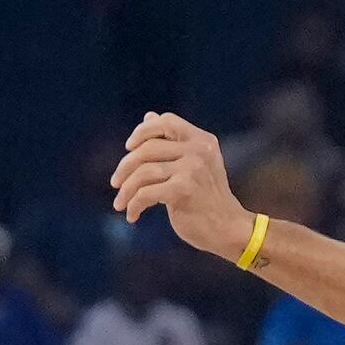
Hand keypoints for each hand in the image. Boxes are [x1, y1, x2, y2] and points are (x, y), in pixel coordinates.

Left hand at [108, 111, 248, 251]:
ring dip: (126, 189)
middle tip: (115, 183)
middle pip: (148, 148)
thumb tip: (148, 116)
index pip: (167, 122)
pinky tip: (132, 215)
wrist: (228, 229)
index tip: (129, 147)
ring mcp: (192, 169)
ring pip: (143, 172)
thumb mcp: (193, 164)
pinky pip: (146, 193)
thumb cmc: (208, 198)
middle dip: (125, 167)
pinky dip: (134, 205)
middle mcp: (199, 150)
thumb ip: (173, 142)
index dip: (143, 131)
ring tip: (119, 204)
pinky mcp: (184, 189)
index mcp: (203, 140)